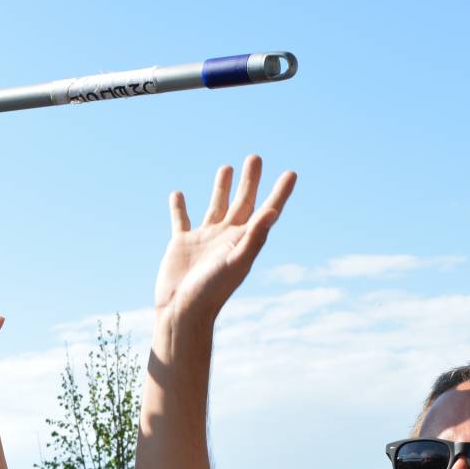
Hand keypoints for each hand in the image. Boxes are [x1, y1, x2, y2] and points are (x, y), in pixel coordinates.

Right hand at [153, 155, 295, 331]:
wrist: (182, 311)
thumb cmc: (212, 291)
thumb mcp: (236, 262)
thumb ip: (254, 237)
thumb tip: (273, 212)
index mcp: (244, 240)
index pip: (266, 211)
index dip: (280, 193)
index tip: (291, 174)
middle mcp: (226, 237)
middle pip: (242, 202)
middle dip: (250, 181)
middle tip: (255, 157)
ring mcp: (204, 239)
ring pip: (215, 206)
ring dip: (221, 187)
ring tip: (227, 167)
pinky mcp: (182, 243)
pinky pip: (181, 219)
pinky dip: (178, 207)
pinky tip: (178, 193)